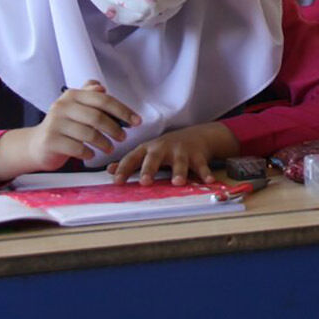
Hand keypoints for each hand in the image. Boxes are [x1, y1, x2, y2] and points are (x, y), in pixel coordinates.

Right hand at [0, 80, 140, 185]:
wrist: (37, 145)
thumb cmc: (63, 126)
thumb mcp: (75, 106)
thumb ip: (89, 95)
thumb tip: (101, 87)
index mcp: (72, 95)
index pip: (103, 100)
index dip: (123, 110)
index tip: (136, 122)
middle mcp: (62, 106)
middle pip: (97, 117)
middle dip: (115, 128)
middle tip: (123, 137)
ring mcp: (55, 124)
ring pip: (88, 134)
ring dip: (104, 143)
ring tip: (110, 148)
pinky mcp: (51, 141)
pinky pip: (77, 148)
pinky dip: (89, 152)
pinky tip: (92, 154)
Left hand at [108, 122, 237, 185]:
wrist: (196, 135)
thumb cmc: (166, 148)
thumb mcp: (148, 152)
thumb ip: (131, 162)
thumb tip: (110, 170)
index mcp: (148, 149)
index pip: (133, 158)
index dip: (124, 169)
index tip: (116, 181)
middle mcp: (163, 148)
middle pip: (154, 158)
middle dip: (149, 169)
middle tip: (145, 182)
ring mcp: (181, 151)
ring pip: (180, 162)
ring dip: (179, 172)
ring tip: (178, 182)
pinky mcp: (198, 155)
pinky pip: (202, 165)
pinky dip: (205, 173)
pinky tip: (209, 180)